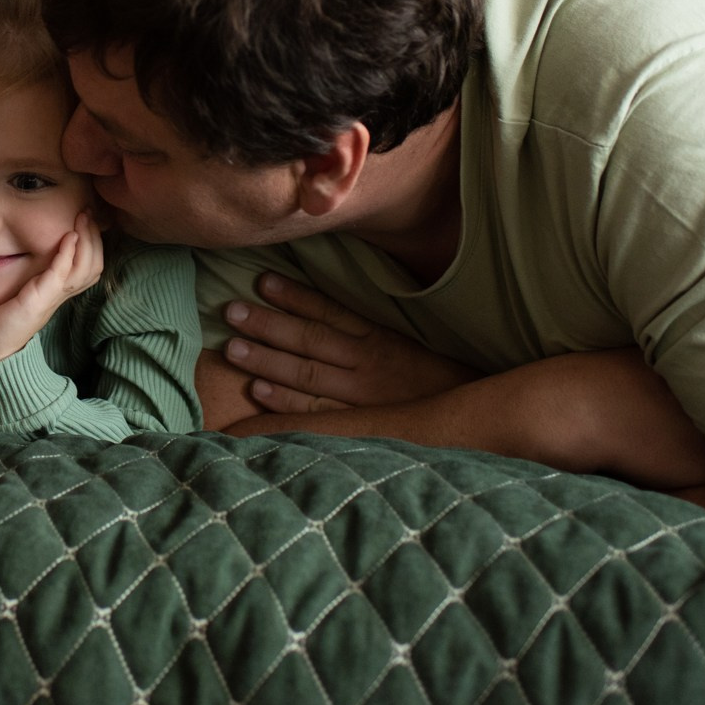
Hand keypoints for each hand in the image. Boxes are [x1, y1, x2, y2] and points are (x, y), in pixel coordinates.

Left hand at [0, 215, 103, 367]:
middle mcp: (59, 295)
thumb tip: (31, 247)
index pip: (90, 266)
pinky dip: (66, 255)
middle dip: (94, 236)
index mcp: (58, 292)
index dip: (93, 242)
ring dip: (85, 240)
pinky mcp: (37, 301)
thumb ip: (31, 272)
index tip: (86, 218)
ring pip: (84, 269)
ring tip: (81, 218)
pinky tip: (68, 237)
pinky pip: (60, 275)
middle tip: (88, 213)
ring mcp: (50, 298)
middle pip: (94, 265)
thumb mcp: (22, 289)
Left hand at [222, 274, 479, 412]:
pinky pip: (319, 412)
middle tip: (230, 312)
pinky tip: (257, 391)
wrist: (474, 422)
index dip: (296, 296)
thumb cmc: (438, 381)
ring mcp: (363, 397)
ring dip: (268, 360)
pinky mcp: (362, 424)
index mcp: (381, 340)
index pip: (331, 312)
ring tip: (231, 348)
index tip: (262, 280)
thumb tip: (325, 310)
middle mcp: (369, 366)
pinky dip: (286, 402)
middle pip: (311, 341)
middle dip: (269, 325)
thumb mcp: (410, 345)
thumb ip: (370, 329)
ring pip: (308, 374)